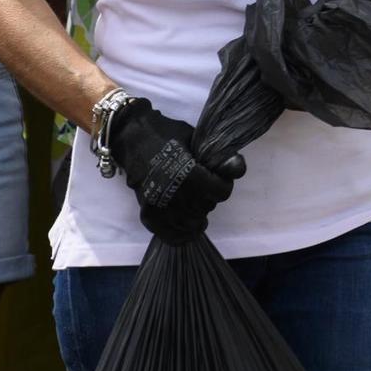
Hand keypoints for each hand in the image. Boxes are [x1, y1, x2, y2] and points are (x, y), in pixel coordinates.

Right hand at [107, 97, 246, 242]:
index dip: (223, 183)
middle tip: (202, 186)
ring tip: (194, 202)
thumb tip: (238, 170)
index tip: (218, 177)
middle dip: (210, 197)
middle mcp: (172, 194)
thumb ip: (219, 157)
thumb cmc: (167, 134)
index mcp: (186, 173)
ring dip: (197, 213)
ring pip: (192, 223)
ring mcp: (157, 206)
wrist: (132, 138)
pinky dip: (182, 233)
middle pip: (207, 207)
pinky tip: (188, 226)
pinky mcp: (147, 213)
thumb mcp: (197, 138)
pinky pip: (171, 235)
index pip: (220, 192)